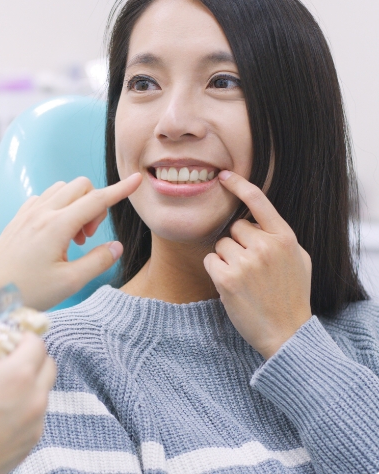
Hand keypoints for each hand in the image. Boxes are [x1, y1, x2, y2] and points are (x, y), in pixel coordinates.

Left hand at [0, 173, 141, 310]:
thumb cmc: (27, 291)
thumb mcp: (70, 282)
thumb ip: (98, 261)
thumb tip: (116, 246)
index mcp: (57, 226)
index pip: (97, 200)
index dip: (120, 190)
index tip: (136, 181)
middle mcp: (42, 213)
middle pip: (81, 187)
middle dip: (94, 205)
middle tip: (88, 237)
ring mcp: (27, 213)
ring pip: (62, 189)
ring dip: (76, 205)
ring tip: (72, 237)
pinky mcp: (19, 218)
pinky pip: (45, 198)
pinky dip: (59, 207)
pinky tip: (55, 233)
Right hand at [0, 313, 55, 473]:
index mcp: (19, 376)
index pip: (38, 343)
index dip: (24, 337)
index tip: (9, 340)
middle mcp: (35, 397)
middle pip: (48, 364)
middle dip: (33, 357)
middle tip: (9, 359)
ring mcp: (36, 422)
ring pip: (45, 391)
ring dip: (32, 382)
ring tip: (4, 386)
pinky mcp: (31, 443)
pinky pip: (38, 415)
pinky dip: (28, 407)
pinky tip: (3, 411)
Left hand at [203, 171, 311, 359]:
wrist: (286, 333)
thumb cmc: (292, 295)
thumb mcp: (298, 260)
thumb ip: (280, 237)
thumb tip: (258, 220)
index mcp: (285, 238)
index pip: (258, 201)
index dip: (239, 185)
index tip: (224, 176)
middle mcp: (266, 246)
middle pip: (234, 228)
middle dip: (237, 243)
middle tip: (250, 266)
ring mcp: (246, 262)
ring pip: (220, 245)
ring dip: (226, 258)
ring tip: (244, 279)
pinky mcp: (227, 279)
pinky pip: (210, 260)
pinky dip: (216, 270)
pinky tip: (231, 285)